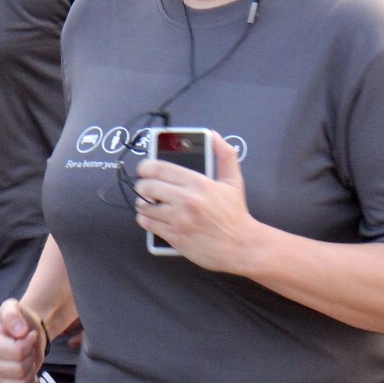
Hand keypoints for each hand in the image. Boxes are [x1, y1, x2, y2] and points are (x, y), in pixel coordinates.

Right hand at [0, 298, 46, 382]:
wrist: (26, 332)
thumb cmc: (19, 320)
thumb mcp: (13, 307)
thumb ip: (13, 314)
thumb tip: (19, 332)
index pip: (17, 353)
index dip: (30, 343)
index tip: (29, 335)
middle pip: (20, 370)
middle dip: (31, 358)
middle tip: (29, 348)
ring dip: (32, 371)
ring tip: (28, 359)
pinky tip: (30, 375)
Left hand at [135, 134, 253, 272]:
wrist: (241, 246)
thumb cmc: (236, 214)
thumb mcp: (233, 181)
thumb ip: (225, 155)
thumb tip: (214, 136)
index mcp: (198, 183)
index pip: (160, 168)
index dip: (145, 167)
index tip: (144, 169)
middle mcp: (186, 200)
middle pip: (147, 186)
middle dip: (142, 185)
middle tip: (145, 187)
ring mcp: (179, 220)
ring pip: (145, 207)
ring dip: (143, 204)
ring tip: (148, 203)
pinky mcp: (175, 237)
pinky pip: (149, 225)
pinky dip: (145, 219)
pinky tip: (151, 217)